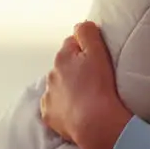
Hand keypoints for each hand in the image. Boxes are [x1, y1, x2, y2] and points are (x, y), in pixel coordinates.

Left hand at [39, 21, 132, 148]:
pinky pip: (56, 107)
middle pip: (64, 66)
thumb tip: (80, 25)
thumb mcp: (98, 52)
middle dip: (75, 69)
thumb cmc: (100, 87)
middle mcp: (51, 75)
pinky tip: (78, 110)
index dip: (85, 50)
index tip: (96, 59)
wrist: (96, 123)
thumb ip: (87, 33)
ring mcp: (49, 96)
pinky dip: (64, 107)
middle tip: (94, 78)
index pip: (72, 44)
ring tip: (87, 96)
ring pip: (59, 86)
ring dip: (69, 88)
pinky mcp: (49, 115)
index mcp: (62, 57)